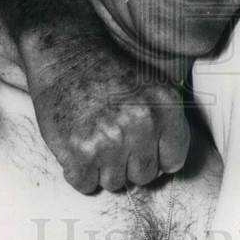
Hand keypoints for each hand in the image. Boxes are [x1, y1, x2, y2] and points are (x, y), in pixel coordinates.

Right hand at [25, 44, 190, 193]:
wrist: (66, 54)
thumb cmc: (106, 71)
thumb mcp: (152, 86)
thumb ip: (166, 123)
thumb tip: (168, 164)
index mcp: (165, 106)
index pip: (174, 160)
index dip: (156, 156)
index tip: (143, 147)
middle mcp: (142, 123)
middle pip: (145, 176)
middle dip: (129, 163)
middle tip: (112, 138)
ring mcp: (111, 138)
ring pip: (115, 183)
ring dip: (103, 168)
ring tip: (94, 137)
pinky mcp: (80, 150)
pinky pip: (85, 184)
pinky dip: (79, 172)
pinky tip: (77, 145)